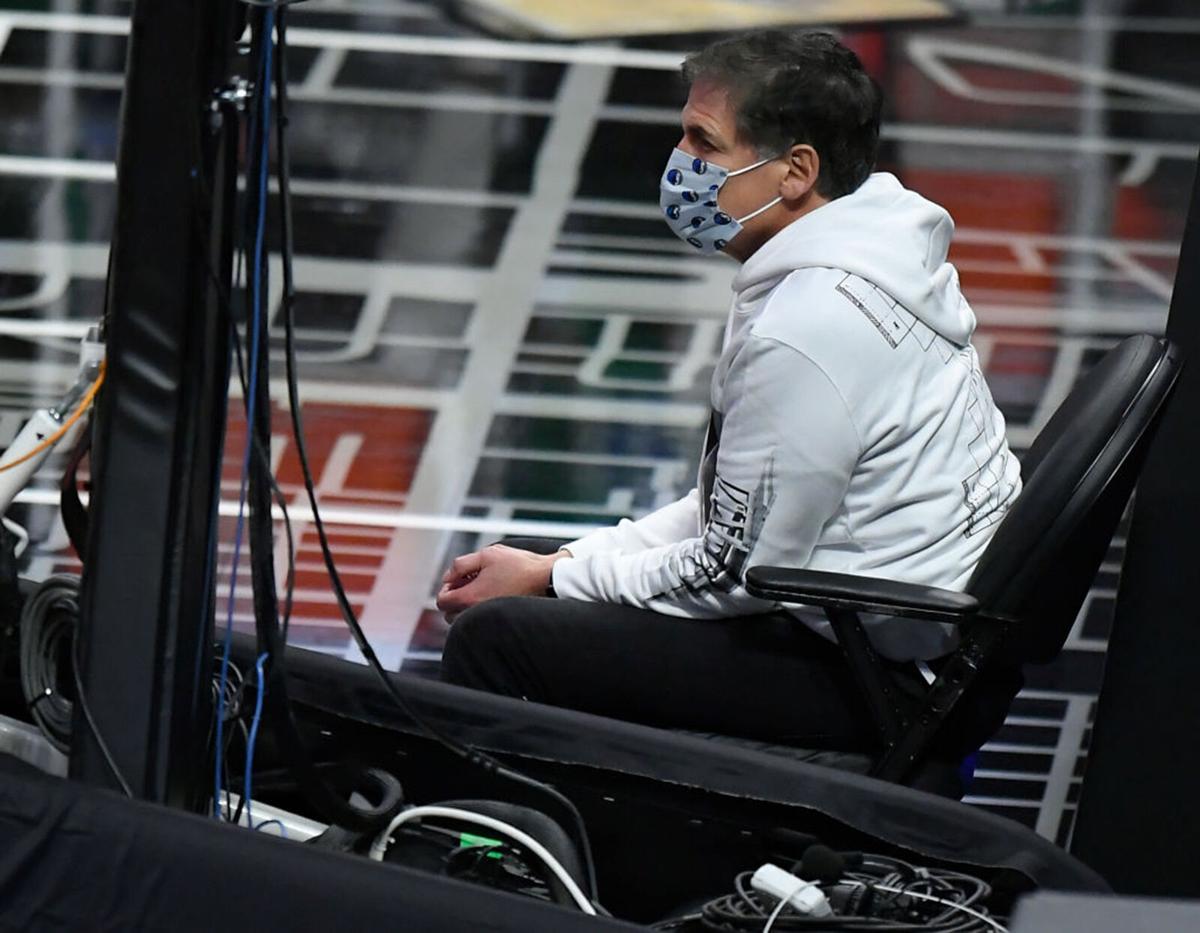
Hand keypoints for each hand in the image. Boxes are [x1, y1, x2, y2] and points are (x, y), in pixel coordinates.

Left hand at [436, 545, 565, 622]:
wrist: (544, 578)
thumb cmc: (518, 565)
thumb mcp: (486, 555)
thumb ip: (460, 565)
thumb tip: (447, 577)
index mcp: (471, 597)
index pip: (442, 601)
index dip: (445, 589)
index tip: (456, 580)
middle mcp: (477, 613)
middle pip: (450, 614)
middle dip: (453, 599)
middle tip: (467, 584)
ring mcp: (489, 619)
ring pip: (464, 620)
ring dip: (465, 606)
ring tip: (480, 589)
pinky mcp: (499, 621)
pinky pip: (480, 622)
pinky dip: (478, 611)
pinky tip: (491, 596)